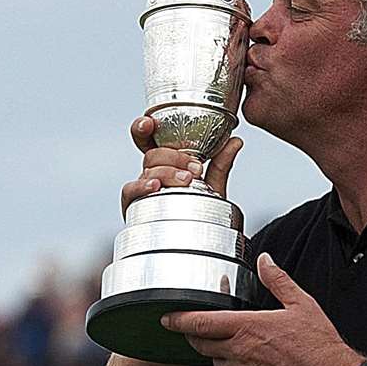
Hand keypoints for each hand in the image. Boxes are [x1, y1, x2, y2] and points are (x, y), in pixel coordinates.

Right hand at [119, 115, 243, 216]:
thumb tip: (236, 140)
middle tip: (196, 168)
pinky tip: (154, 187)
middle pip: (152, 154)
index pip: (150, 138)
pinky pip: (130, 192)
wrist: (195, 242)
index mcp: (165, 162)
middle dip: (173, 157)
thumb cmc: (197, 211)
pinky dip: (142, 187)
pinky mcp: (134, 207)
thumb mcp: (212, 186)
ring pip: (147, 172)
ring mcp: (142, 189)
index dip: (144, 127)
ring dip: (166, 173)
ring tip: (186, 179)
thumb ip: (221, 164)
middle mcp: (151, 173)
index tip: (150, 123)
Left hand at [162, 253, 361, 365]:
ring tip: (233, 344)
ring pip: (217, 363)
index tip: (166, 318)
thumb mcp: (301, 304)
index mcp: (248, 328)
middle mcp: (241, 353)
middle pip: (202, 345)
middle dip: (196, 337)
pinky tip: (252, 362)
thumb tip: (265, 261)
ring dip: (218, 353)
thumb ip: (277, 281)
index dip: (179, 320)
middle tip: (196, 329)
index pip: (202, 323)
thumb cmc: (319, 345)